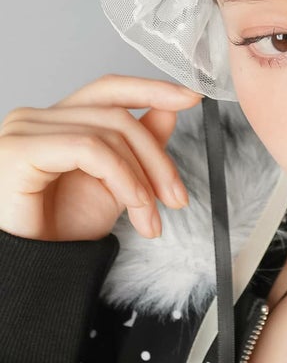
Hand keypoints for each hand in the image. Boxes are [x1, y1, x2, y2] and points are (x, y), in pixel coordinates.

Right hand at [0, 74, 203, 241]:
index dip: (152, 89)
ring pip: (109, 133)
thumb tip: (170, 107)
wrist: (32, 274)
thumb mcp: (117, 183)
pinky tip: (135, 205)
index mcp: (56, 121)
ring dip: (143, 178)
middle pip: (117, 115)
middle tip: (177, 198)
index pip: (109, 89)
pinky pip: (90, 150)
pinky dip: (123, 177)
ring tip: (150, 217)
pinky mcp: (20, 149)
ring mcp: (24, 130)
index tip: (191, 97)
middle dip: (157, 159)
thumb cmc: (61, 231)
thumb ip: (139, 143)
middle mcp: (35, 119)